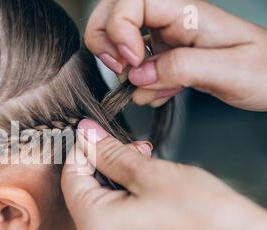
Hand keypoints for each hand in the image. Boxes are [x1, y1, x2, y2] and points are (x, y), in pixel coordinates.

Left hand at [61, 119, 266, 229]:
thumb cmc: (205, 218)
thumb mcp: (150, 173)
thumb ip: (111, 153)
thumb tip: (88, 135)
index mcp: (95, 227)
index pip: (70, 178)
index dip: (83, 149)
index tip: (96, 132)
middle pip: (86, 193)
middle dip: (106, 164)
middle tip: (133, 148)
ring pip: (104, 208)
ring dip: (120, 182)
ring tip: (149, 167)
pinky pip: (119, 225)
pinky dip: (129, 203)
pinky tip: (152, 190)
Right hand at [85, 0, 266, 110]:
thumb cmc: (264, 69)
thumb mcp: (228, 70)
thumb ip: (180, 68)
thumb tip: (138, 75)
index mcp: (186, 11)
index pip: (131, 2)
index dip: (120, 30)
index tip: (132, 62)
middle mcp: (170, 20)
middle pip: (113, 13)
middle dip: (106, 42)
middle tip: (122, 70)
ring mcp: (164, 38)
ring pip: (117, 40)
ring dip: (122, 69)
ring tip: (150, 88)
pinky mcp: (163, 56)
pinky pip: (134, 66)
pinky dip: (138, 85)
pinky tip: (161, 93)